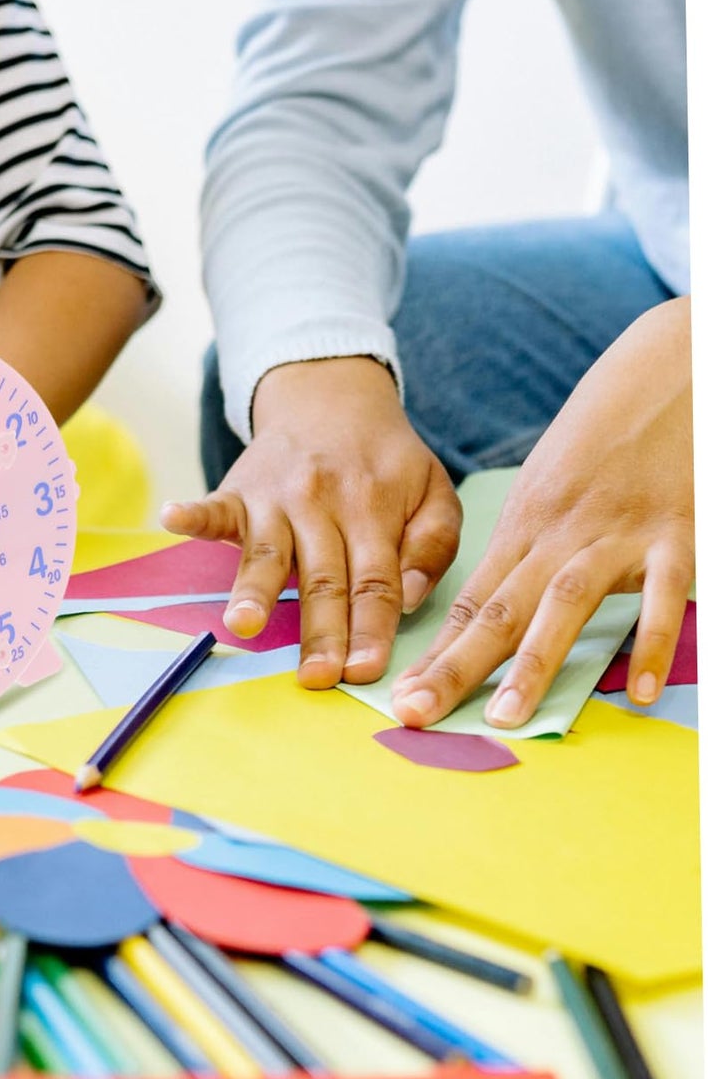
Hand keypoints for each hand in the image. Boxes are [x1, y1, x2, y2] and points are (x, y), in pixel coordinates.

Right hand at [162, 358, 461, 687]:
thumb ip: (434, 543)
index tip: (365, 670)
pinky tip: (173, 518)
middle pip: (323, 579)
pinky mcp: (238, 490)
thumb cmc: (384, 459)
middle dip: (320, 631)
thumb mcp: (434, 490)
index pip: (375, 581)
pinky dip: (192, 514)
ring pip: (267, 553)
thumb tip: (409, 598)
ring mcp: (277, 499)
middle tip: (316, 676)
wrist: (331, 396)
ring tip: (243, 624)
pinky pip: (213, 506)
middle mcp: (324, 505)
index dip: (370, 628)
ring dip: (254, 589)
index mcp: (375, 511)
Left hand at [392, 296, 692, 728]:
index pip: (470, 599)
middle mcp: (559, 530)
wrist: (675, 363)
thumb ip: (532, 543)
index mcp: (524, 521)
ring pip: (562, 603)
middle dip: (454, 666)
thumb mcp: (553, 482)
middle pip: (498, 609)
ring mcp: (616, 531)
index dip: (435, 651)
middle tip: (416, 713)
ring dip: (532, 661)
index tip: (402, 695)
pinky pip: (662, 592)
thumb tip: (501, 603)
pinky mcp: (677, 530)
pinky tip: (633, 690)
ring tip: (504, 715)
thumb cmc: (610, 429)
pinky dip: (649, 640)